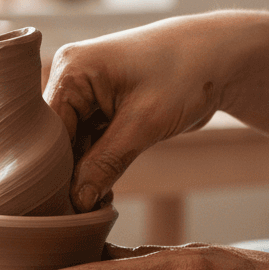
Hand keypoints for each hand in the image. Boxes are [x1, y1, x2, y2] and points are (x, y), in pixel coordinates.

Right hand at [45, 11, 268, 210]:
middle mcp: (73, 78)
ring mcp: (90, 93)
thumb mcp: (144, 124)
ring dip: (84, 173)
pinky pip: (93, 142)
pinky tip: (103, 193)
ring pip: (75, 144)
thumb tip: (77, 202)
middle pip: (56, 138)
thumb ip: (106, 163)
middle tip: (77, 212)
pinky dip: (99, 165)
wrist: (221, 57)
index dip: (51, 169)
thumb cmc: (185, 76)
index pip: (46, 129)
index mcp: (72, 69)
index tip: (59, 206)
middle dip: (68, 174)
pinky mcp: (108, 107)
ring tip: (92, 206)